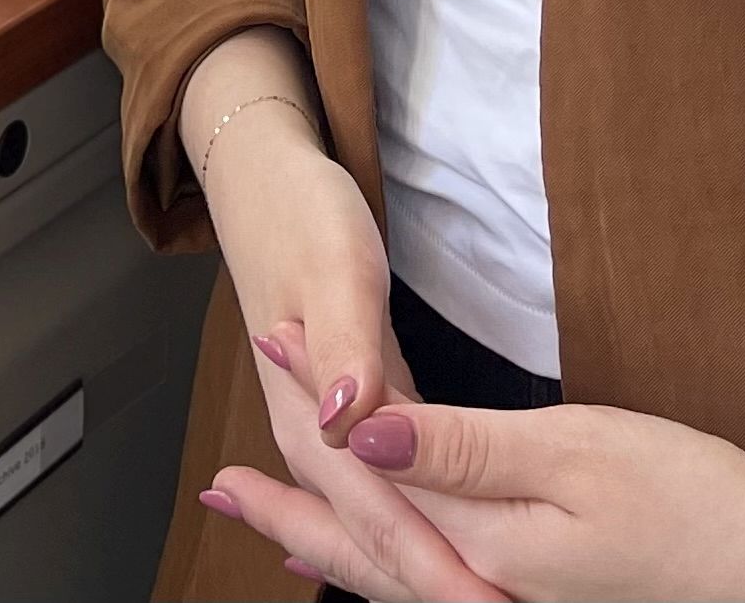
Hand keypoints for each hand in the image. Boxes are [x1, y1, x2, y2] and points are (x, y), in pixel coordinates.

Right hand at [179, 33, 500, 601]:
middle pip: (379, 536)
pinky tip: (421, 555)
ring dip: (418, 571)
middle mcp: (313, 437)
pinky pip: (380, 493)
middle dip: (435, 584)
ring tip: (471, 602)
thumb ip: (344, 347)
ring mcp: (326, 432)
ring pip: (379, 524)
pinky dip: (403, 532)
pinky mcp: (349, 416)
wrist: (260, 184)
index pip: (383, 515)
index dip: (436, 567)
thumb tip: (345, 418)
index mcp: (311, 413)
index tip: (485, 600)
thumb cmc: (301, 215)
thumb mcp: (333, 266)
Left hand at [213, 332, 744, 602]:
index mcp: (481, 552)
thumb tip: (359, 432)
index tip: (272, 340)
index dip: (314, 406)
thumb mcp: (574, 453)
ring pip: (389, 575)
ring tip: (262, 515)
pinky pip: (430, 589)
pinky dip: (381, 569)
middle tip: (220, 474)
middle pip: (362, 545)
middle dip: (292, 499)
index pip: (368, 475)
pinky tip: (363, 561)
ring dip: (323, 539)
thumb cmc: (693, 504)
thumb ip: (462, 448)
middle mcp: (481, 596)